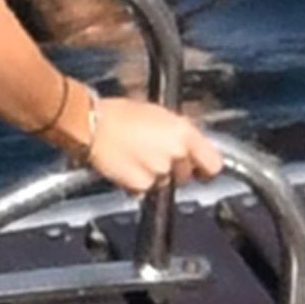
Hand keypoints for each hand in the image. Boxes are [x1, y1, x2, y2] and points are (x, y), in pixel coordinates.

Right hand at [86, 96, 223, 195]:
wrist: (90, 125)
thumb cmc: (117, 114)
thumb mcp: (159, 114)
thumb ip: (179, 133)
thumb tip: (188, 144)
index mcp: (184, 133)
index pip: (214, 164)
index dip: (206, 169)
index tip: (201, 169)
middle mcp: (176, 154)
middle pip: (186, 175)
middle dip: (174, 170)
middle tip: (155, 155)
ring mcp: (160, 172)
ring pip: (165, 183)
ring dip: (154, 176)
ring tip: (136, 157)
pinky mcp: (141, 185)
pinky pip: (145, 190)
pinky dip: (137, 183)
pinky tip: (126, 166)